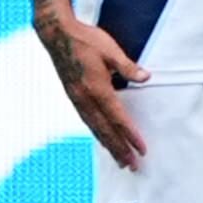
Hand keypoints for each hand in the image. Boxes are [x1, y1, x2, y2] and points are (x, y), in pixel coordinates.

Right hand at [38, 8, 149, 164]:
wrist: (57, 35)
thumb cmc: (85, 40)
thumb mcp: (110, 49)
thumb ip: (128, 66)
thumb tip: (146, 78)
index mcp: (96, 88)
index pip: (118, 118)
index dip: (130, 135)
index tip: (142, 149)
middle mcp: (85, 98)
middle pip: (105, 130)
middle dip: (120, 149)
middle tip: (132, 166)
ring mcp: (77, 99)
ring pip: (95, 128)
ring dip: (108, 145)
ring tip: (120, 160)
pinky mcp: (73, 96)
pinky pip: (87, 121)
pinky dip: (97, 133)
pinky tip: (103, 140)